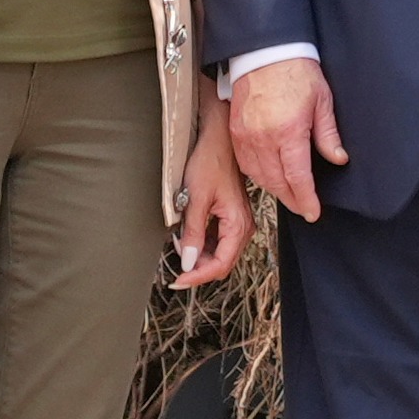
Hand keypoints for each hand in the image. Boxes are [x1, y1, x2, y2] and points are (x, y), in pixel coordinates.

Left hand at [174, 109, 254, 287]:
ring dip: (199, 256)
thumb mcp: (195, 199)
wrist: (218, 138)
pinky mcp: (232, 216)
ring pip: (220, 253)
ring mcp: (239, 222)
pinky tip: (187, 236)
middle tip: (174, 269)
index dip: (198, 276)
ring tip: (179, 245)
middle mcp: (243, 227)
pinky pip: (220, 240)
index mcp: (238, 225)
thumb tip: (187, 263)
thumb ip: (192, 234)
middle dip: (198, 268)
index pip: (220, 265)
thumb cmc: (210, 161)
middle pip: (221, 263)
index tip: (178, 280)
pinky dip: (203, 244)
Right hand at [230, 57, 343, 217]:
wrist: (264, 52)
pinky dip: (258, 175)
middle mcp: (264, 138)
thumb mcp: (322, 101)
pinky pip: (245, 163)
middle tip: (303, 207)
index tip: (313, 211)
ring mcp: (247, 136)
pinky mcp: (235, 132)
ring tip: (288, 194)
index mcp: (289, 131)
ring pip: (259, 176)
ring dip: (274, 189)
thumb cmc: (295, 71)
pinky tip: (268, 176)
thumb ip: (328, 135)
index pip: (298, 177)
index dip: (306, 199)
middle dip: (291, 199)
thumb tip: (338, 158)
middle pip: (277, 182)